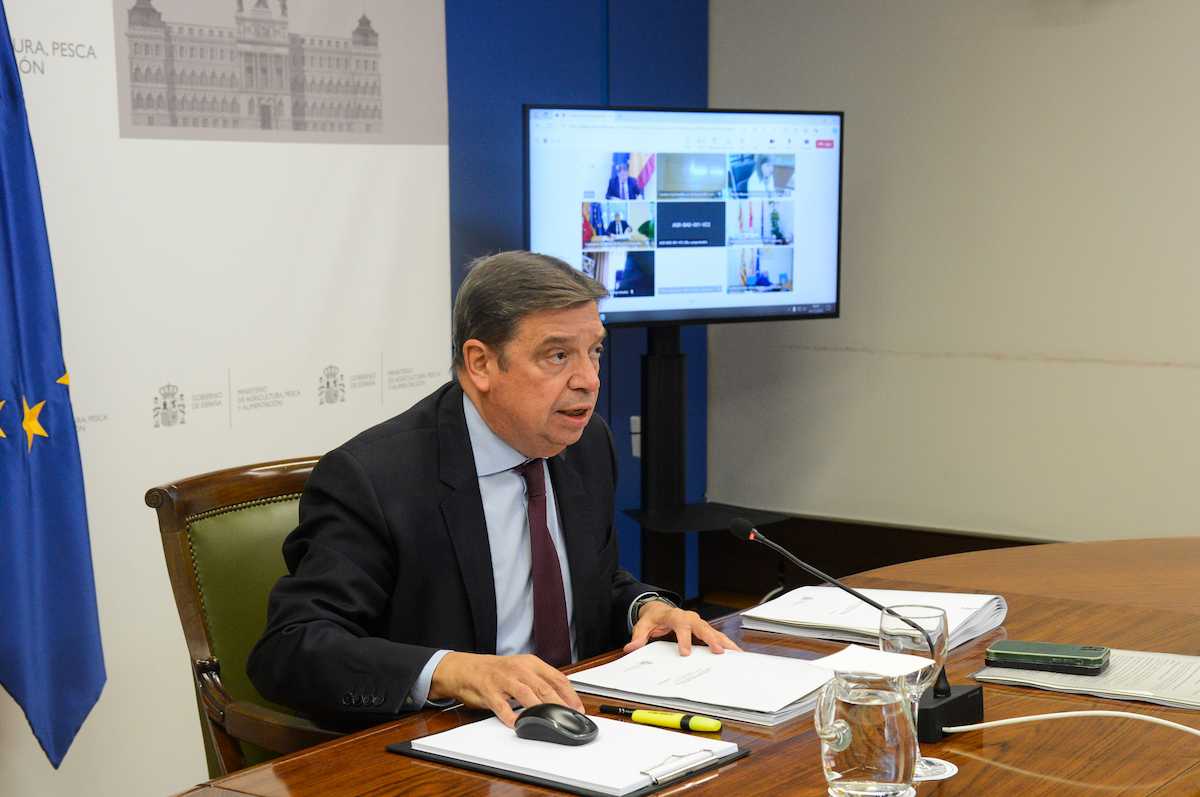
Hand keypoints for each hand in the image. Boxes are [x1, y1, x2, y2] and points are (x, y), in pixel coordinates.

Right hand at [428, 652, 583, 726]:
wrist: (468, 668)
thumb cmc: (499, 672)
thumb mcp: (523, 670)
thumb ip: (541, 682)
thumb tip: (564, 700)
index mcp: (531, 663)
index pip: (557, 678)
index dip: (570, 694)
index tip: (578, 709)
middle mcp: (519, 669)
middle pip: (544, 687)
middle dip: (559, 705)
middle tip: (568, 718)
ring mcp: (504, 679)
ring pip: (526, 694)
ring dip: (539, 709)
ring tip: (549, 721)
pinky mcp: (489, 690)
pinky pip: (501, 705)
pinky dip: (510, 716)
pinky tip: (517, 724)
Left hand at [624, 601, 742, 655]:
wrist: (660, 609)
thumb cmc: (653, 618)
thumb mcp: (643, 625)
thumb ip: (638, 636)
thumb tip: (630, 648)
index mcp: (675, 616)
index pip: (681, 626)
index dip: (684, 639)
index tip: (686, 652)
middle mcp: (690, 618)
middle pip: (702, 627)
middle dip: (711, 639)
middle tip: (718, 651)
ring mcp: (699, 623)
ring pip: (714, 631)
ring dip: (725, 642)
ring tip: (736, 654)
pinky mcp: (704, 629)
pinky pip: (717, 636)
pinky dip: (727, 644)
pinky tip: (737, 653)